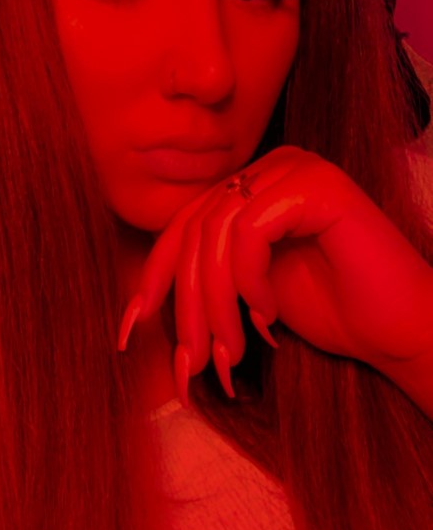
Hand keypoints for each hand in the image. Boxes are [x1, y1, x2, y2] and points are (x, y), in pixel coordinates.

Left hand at [117, 145, 432, 407]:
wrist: (400, 330)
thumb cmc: (334, 311)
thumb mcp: (248, 292)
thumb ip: (204, 278)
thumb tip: (136, 308)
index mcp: (253, 185)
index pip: (184, 225)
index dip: (153, 277)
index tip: (130, 331)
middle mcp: (272, 166)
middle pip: (195, 230)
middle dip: (186, 305)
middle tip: (193, 363)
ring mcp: (296, 168)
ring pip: (216, 233)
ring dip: (216, 304)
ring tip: (234, 352)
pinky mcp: (317, 185)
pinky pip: (250, 229)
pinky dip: (250, 280)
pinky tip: (269, 315)